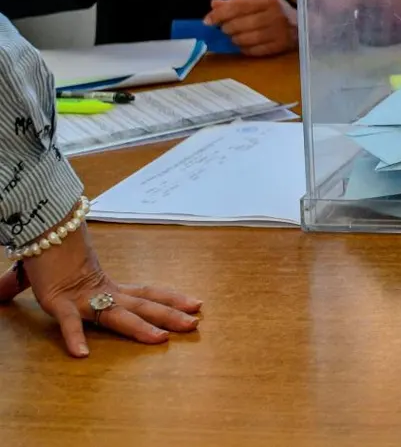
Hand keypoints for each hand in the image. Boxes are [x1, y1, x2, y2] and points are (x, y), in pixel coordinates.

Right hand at [0, 223, 201, 357]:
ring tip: (162, 339)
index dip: (171, 298)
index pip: (146, 292)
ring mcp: (82, 297)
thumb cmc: (47, 252)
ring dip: (141, 326)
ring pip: (117, 314)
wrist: (38, 229)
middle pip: (142, 304)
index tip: (197, 304)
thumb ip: (43, 288)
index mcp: (106, 285)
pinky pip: (68, 321)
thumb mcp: (55, 278)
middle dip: (169, 314)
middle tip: (195, 324)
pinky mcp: (58, 300)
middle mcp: (101, 291)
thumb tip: (4, 293)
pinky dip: (74, 336)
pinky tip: (82, 353)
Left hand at [204, 0, 297, 55]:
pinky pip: (252, 51)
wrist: (303, 24)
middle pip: (238, 25)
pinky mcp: (280, 46)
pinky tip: (245, 44)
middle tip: (225, 28)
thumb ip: (235, 2)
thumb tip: (214, 4)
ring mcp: (279, 32)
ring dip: (234, 39)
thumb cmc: (275, 10)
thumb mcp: (257, 0)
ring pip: (243, 39)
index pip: (237, 7)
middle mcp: (275, 15)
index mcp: (268, 0)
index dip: (219, 14)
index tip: (208, 21)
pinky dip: (244, 48)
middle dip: (226, 28)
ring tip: (236, 35)